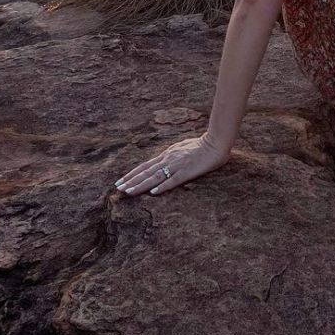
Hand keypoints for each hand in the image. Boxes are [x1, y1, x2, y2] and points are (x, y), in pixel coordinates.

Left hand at [113, 133, 231, 196]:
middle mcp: (169, 159)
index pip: (146, 165)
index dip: (132, 174)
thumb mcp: (182, 147)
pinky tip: (153, 193)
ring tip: (128, 192)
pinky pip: (173, 180)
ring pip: (155, 177)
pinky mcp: (187, 171)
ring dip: (141, 185)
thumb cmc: (202, 144)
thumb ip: (172, 154)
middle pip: (146, 171)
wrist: (216, 142)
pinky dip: (162, 186)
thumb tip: (163, 159)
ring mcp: (177, 165)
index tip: (121, 181)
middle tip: (118, 189)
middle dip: (131, 180)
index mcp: (168, 154)